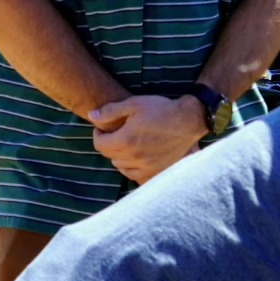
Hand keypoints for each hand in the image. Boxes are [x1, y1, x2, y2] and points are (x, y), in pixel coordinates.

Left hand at [87, 94, 204, 184]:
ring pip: (122, 168)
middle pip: (110, 156)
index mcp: (126, 140)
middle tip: (114, 134)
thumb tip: (91, 115)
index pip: (100, 145)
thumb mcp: (133, 104)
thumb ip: (110, 111)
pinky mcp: (157, 171)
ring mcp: (146, 166)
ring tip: (125, 144)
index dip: (97, 135)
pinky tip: (135, 158)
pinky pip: (136, 176)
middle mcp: (134, 157)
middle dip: (108, 144)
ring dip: (119, 157)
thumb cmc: (160, 109)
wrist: (187, 120)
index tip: (102, 128)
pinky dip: (131, 169)